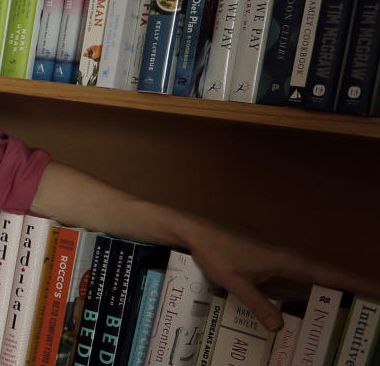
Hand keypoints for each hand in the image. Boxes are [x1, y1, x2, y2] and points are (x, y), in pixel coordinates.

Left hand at [183, 219, 379, 331]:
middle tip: (377, 302)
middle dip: (354, 288)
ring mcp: (282, 260)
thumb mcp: (236, 282)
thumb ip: (258, 304)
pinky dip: (318, 286)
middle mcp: (290, 259)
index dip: (357, 283)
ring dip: (337, 287)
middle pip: (330, 275)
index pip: (330, 275)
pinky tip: (318, 299)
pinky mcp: (272, 263)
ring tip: (357, 303)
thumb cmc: (216, 253)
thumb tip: (282, 328)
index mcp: (287, 261)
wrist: (197, 233)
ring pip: (317, 276)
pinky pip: (303, 277)